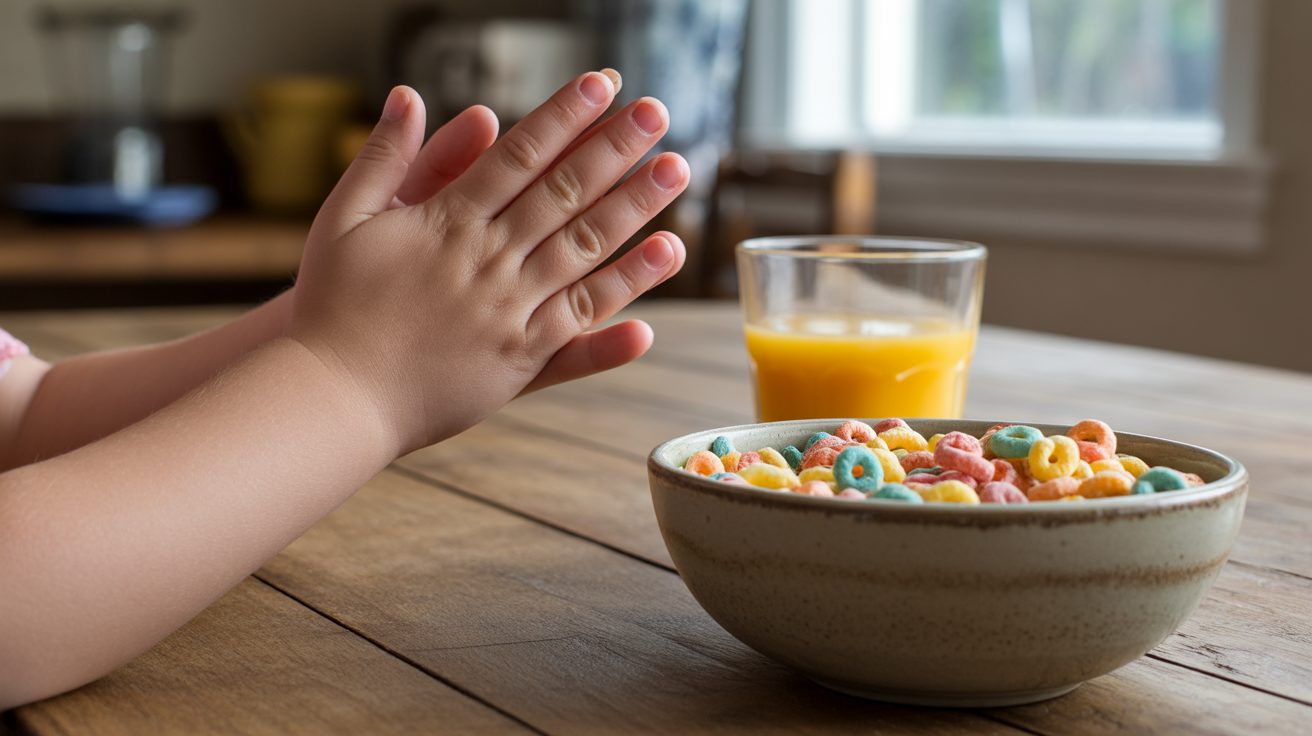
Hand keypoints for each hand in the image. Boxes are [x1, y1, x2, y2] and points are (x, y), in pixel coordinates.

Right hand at [291, 72, 688, 452]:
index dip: (562, 117)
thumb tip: (407, 95)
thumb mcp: (344, 219)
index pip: (518, 157)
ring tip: (675, 171)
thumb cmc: (332, 306)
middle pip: (563, 193)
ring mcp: (508, 310)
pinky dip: (625, 289)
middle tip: (657, 113)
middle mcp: (487, 260)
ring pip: (584, 249)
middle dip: (613, 148)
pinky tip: (663, 260)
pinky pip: (581, 320)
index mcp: (446, 222)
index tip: (601, 84)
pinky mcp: (520, 358)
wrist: (334, 395)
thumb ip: (383, 157)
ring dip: (634, 207)